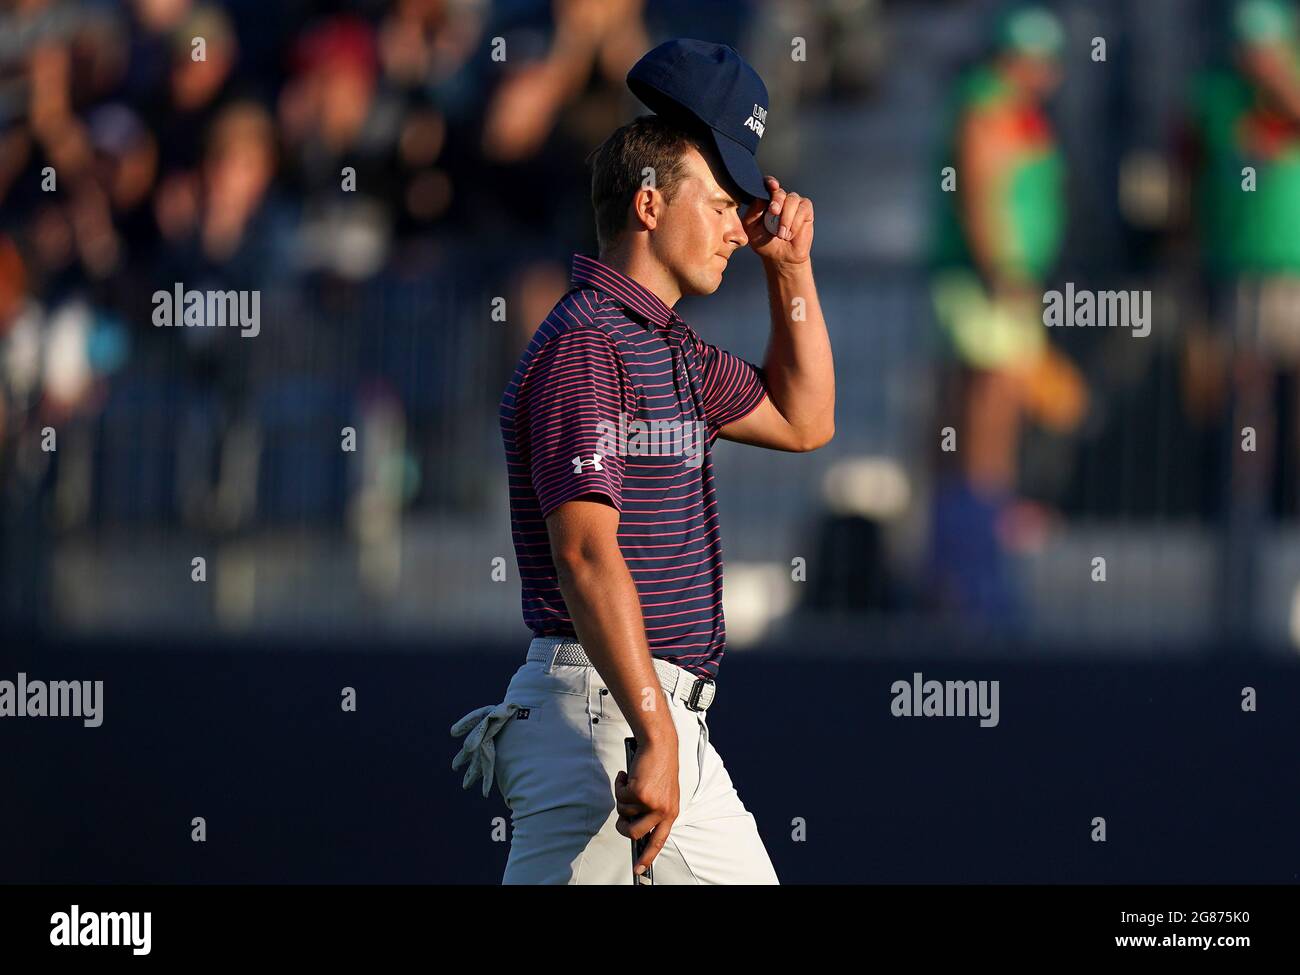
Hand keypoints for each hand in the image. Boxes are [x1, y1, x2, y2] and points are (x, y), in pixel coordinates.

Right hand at [614, 735, 678, 875]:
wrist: (660, 745)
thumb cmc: (659, 767)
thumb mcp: (663, 793)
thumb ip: (652, 810)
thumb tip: (632, 825)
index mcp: (670, 813)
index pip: (658, 841)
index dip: (647, 857)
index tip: (639, 870)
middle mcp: (662, 811)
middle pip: (634, 833)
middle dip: (621, 826)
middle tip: (620, 816)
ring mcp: (650, 802)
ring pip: (623, 812)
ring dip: (622, 797)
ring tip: (631, 783)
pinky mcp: (639, 792)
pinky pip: (619, 795)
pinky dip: (620, 783)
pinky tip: (627, 774)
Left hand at [743, 175, 813, 268]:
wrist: (780, 257)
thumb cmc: (764, 242)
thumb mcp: (751, 229)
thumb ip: (752, 213)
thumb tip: (761, 199)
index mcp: (765, 200)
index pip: (767, 184)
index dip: (770, 182)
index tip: (772, 186)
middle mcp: (780, 198)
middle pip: (779, 192)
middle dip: (777, 201)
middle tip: (773, 212)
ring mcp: (793, 202)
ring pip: (792, 200)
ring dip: (786, 218)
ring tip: (782, 235)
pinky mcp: (805, 209)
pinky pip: (802, 209)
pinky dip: (795, 223)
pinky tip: (790, 234)